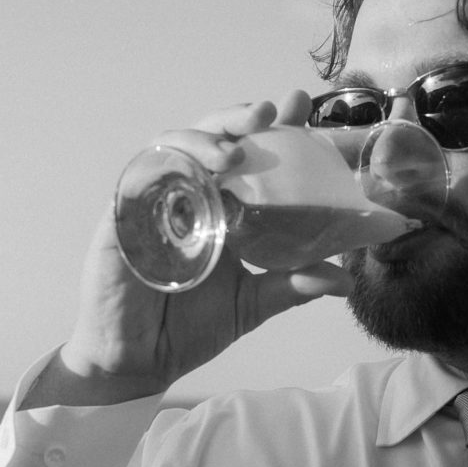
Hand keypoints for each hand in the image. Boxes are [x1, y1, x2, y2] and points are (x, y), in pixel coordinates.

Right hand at [38, 93, 351, 406]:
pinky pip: (142, 178)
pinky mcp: (123, 215)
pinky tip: (193, 175)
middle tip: (269, 112)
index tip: (299, 105)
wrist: (138, 361)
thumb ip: (295, 285)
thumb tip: (345, 280)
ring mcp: (154, 201)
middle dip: (239, 118)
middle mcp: (188, 194)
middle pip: (211, 137)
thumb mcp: (253, 302)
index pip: (248, 152)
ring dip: (205, 140)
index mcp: (221, 205)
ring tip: (236, 152)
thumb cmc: (188, 327)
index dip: (272, 125)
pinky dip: (168, 170)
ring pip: (175, 146)